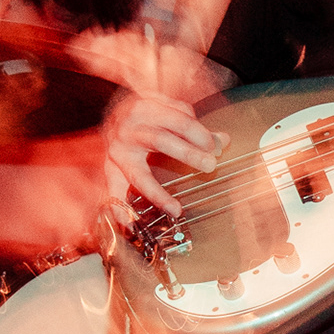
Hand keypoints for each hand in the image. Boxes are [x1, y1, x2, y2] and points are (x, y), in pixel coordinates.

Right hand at [104, 90, 226, 216]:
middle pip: (161, 142)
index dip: (200, 135)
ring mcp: (117, 151)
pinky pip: (113, 192)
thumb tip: (223, 141)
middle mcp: (129, 129)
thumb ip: (195, 127)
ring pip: (138, 174)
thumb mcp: (170, 110)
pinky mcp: (110, 168)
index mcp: (146, 109)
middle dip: (188, 154)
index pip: (179, 121)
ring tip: (175, 209)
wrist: (113, 112)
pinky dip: (120, 210)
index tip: (215, 147)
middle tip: (210, 166)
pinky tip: (129, 224)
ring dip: (158, 194)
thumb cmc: (147, 113)